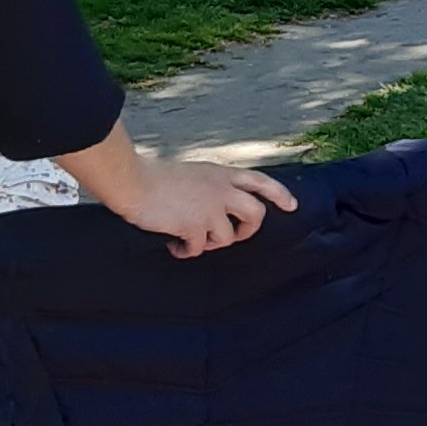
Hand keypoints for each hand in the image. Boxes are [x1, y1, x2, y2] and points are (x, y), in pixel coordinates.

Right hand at [109, 157, 296, 257]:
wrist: (134, 183)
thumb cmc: (156, 177)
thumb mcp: (194, 173)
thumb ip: (211, 187)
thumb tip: (217, 210)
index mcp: (222, 174)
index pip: (261, 182)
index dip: (279, 194)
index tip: (292, 206)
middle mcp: (222, 190)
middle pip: (256, 215)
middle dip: (248, 231)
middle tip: (234, 236)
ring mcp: (210, 209)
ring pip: (226, 237)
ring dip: (208, 243)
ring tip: (189, 238)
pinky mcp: (195, 226)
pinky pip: (198, 249)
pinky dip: (186, 251)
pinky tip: (174, 246)